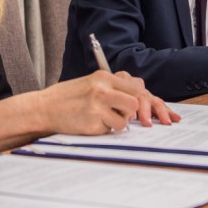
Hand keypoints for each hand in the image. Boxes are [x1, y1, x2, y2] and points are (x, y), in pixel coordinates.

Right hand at [39, 71, 179, 133]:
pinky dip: (106, 129)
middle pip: (137, 102)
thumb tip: (141, 93)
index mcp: (104, 77)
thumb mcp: (92, 84)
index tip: (162, 115)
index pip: (137, 88)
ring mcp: (97, 104)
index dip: (150, 103)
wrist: (44, 107)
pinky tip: (92, 124)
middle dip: (140, 114)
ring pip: (126, 118)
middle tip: (138, 120)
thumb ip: (115, 87)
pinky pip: (112, 129)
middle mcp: (102, 88)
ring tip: (102, 118)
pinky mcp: (92, 120)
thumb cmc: (70, 97)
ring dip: (119, 123)